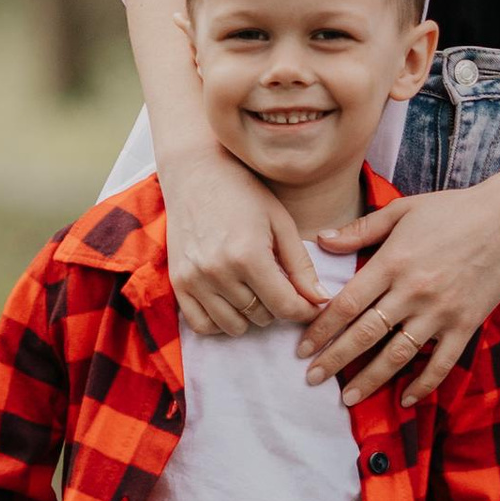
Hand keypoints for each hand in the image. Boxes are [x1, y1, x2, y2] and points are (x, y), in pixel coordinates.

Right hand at [156, 134, 321, 338]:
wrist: (196, 173)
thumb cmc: (244, 193)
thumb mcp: (281, 222)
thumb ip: (301, 265)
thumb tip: (321, 301)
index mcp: (249, 255)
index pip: (285, 306)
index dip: (305, 311)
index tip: (312, 306)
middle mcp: (218, 272)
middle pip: (262, 317)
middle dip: (277, 306)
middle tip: (278, 284)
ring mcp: (194, 279)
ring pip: (234, 327)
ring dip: (250, 315)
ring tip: (255, 290)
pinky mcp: (177, 282)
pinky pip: (202, 325)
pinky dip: (220, 322)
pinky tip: (231, 302)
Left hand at [302, 173, 499, 406]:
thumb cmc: (453, 210)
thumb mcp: (402, 210)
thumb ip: (361, 229)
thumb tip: (322, 241)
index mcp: (392, 262)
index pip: (346, 304)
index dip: (320, 330)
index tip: (302, 348)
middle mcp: (412, 291)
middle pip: (364, 334)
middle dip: (334, 360)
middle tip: (312, 379)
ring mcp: (440, 311)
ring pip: (398, 354)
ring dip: (371, 379)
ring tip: (349, 397)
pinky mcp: (466, 323)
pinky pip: (441, 362)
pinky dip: (424, 384)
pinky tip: (407, 399)